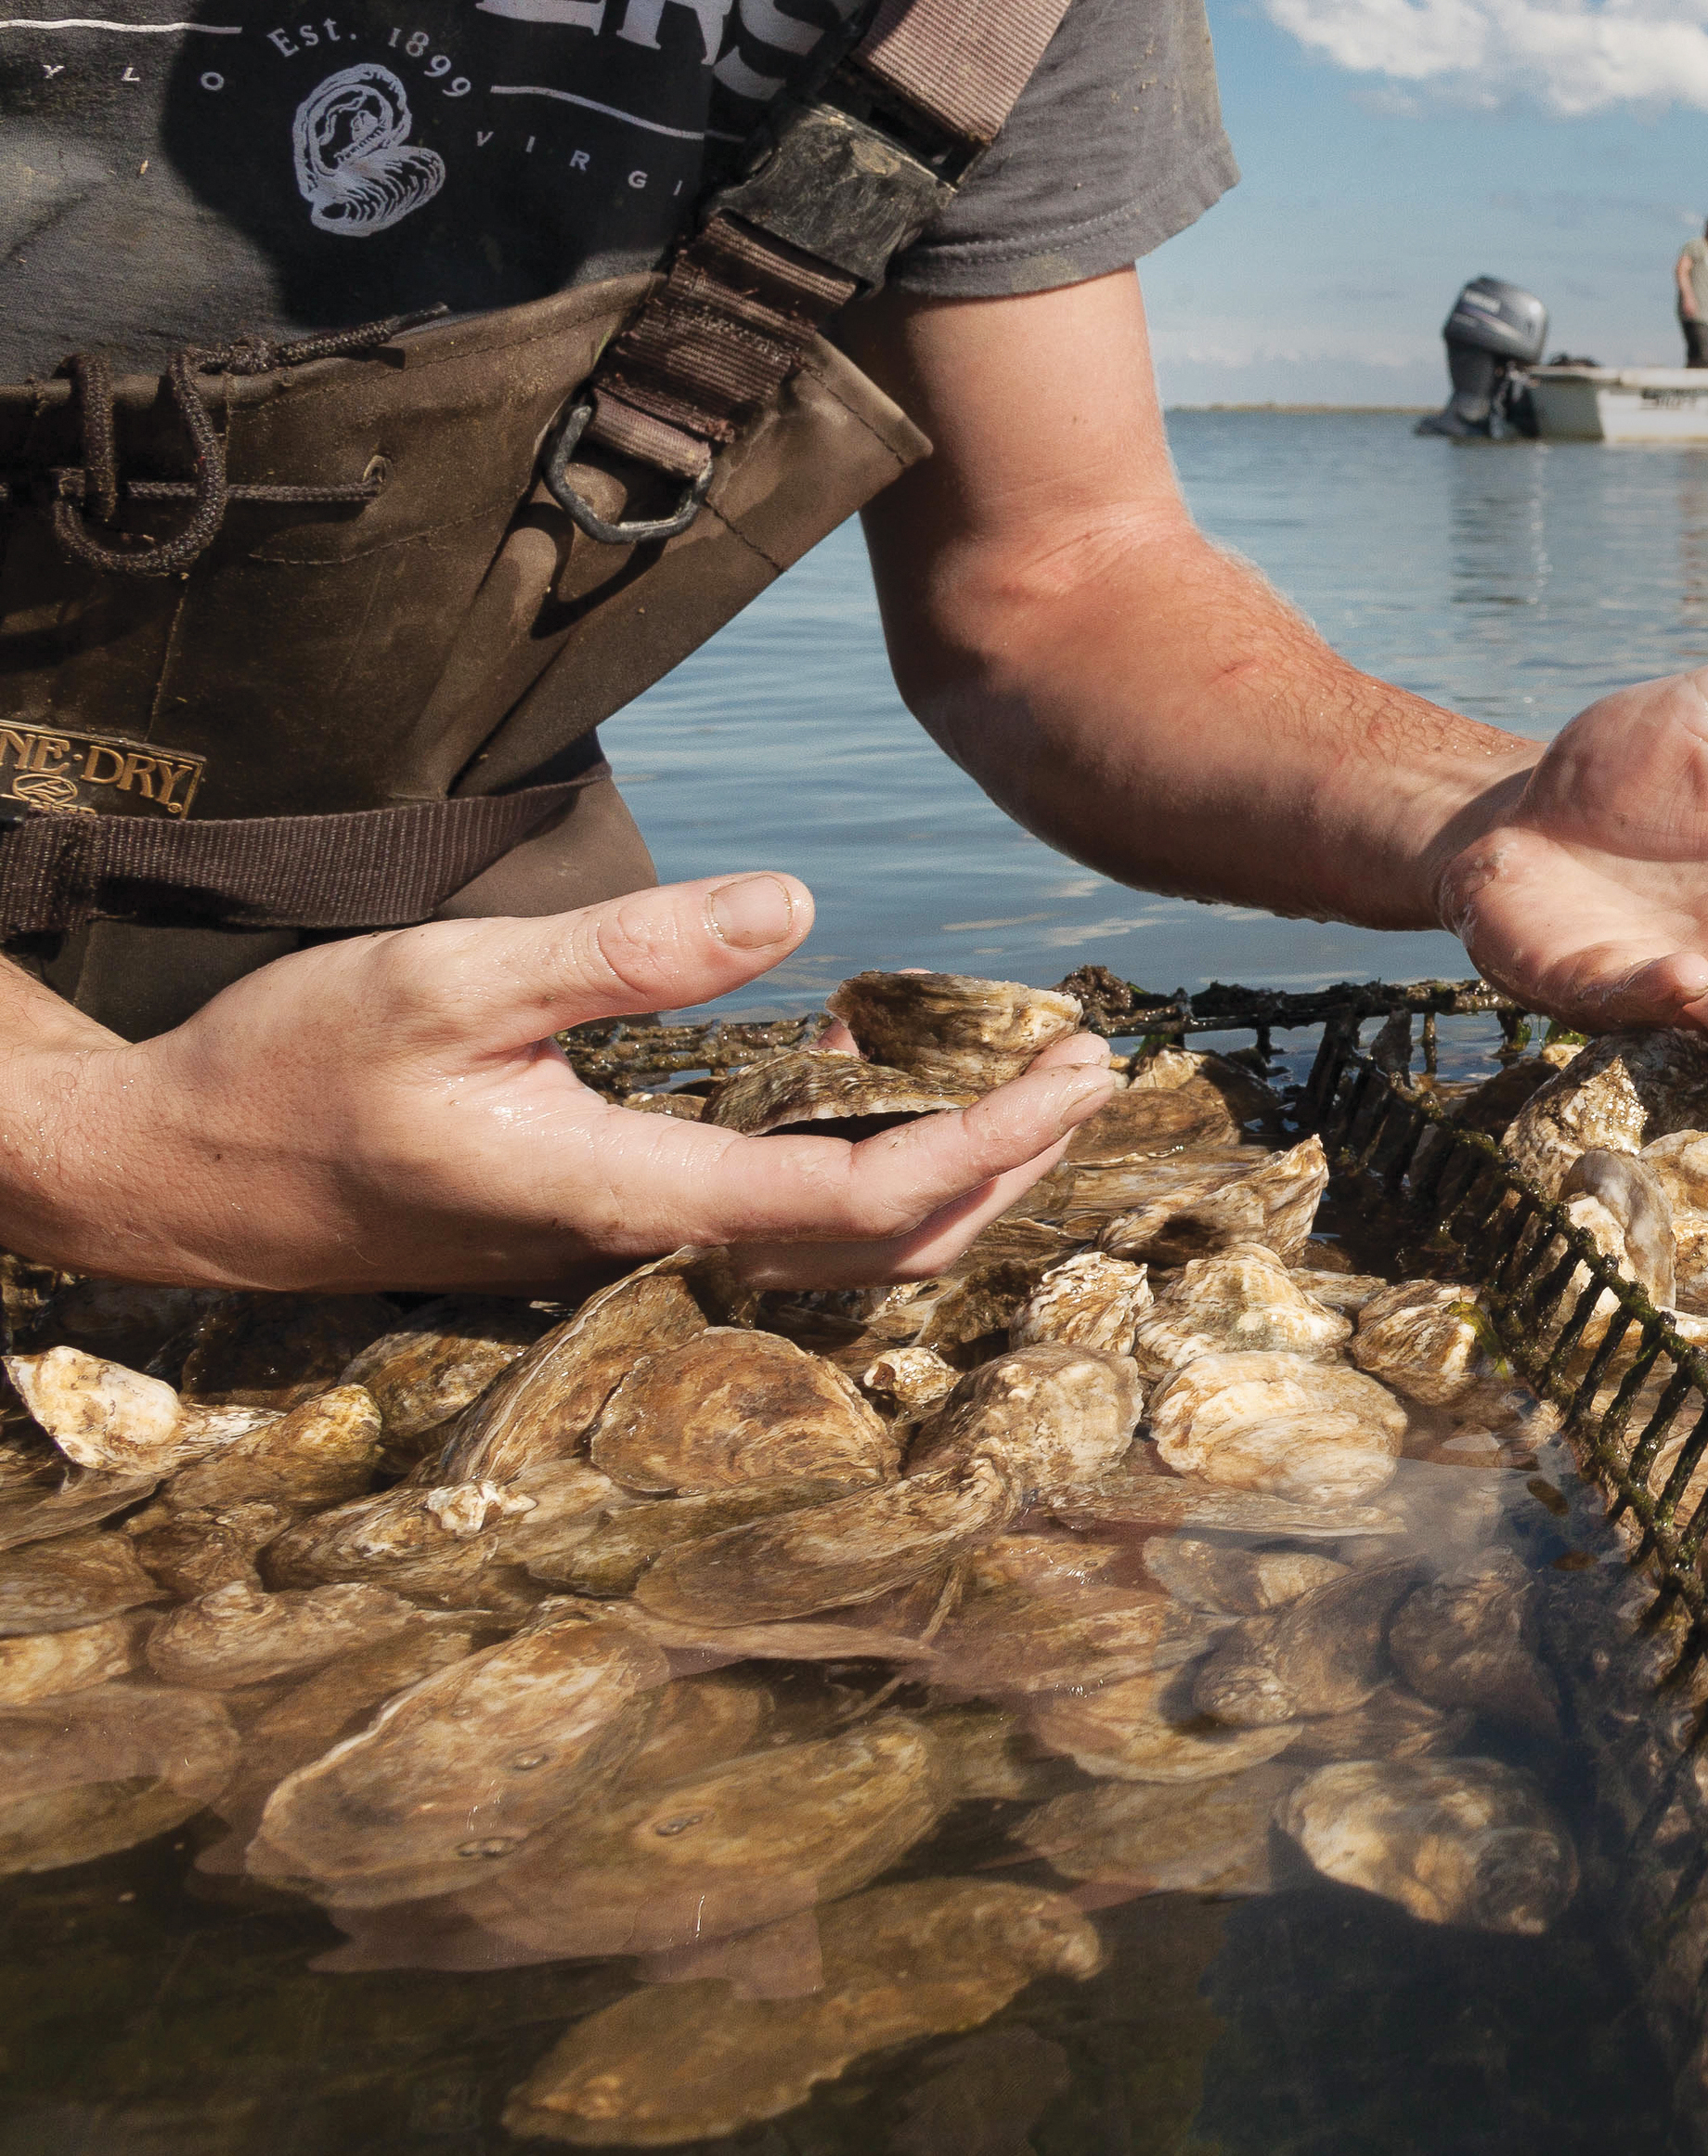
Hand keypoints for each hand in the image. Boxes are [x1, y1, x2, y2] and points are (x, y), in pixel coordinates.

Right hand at [0, 876, 1119, 1294]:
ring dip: (946, 1170)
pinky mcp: (598, 1219)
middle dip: (1005, 1165)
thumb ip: (626, 954)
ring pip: (834, 1245)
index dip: (987, 1147)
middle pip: (880, 1246)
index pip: (859, 1205)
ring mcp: (622, 1241)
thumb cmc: (292, 1071)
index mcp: (623, 1194)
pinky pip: (769, 1216)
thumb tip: (797, 909)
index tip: (1070, 1076)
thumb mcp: (450, 981)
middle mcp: (642, 1239)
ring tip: (1023, 1081)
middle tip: (1090, 1072)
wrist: (170, 1174)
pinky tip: (865, 1071)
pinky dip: (858, 1160)